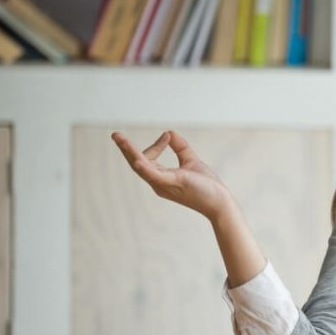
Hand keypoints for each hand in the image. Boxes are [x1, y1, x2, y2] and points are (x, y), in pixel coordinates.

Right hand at [111, 130, 233, 220]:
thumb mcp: (191, 161)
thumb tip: (169, 131)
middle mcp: (158, 182)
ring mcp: (163, 184)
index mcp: (161, 177)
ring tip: (119, 139)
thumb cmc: (206, 186)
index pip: (148, 159)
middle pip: (137, 163)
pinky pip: (154, 176)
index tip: (168, 136)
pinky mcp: (172, 184)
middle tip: (115, 135)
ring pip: (141, 167)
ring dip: (129, 152)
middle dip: (126, 149)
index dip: (156, 145)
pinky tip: (137, 160)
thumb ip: (180, 148)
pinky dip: (145, 167)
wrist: (220, 202)